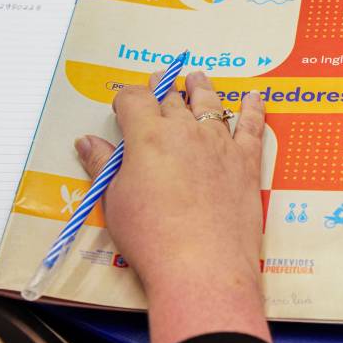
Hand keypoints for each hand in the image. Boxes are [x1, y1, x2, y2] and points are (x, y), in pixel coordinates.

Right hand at [74, 71, 269, 342]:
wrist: (202, 264)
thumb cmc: (151, 237)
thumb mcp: (115, 201)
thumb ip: (102, 165)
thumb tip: (87, 141)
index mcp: (148, 136)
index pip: (135, 99)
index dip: (126, 98)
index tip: (123, 105)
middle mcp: (186, 130)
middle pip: (172, 98)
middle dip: (163, 89)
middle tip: (161, 83)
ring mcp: (219, 143)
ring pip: (210, 104)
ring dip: (201, 87)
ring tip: (197, 78)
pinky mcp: (246, 161)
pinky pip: (252, 126)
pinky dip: (254, 108)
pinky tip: (255, 96)